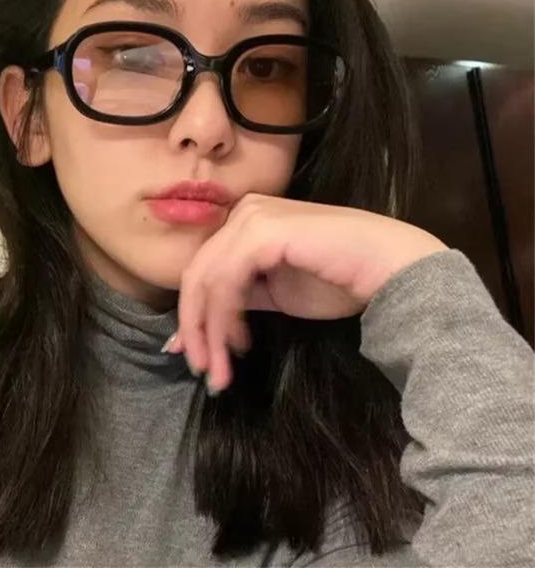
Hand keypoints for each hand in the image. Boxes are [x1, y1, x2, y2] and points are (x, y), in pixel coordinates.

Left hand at [163, 193, 448, 393]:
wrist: (391, 268)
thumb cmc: (341, 280)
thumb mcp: (276, 294)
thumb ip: (239, 300)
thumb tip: (198, 329)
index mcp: (245, 221)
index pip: (203, 268)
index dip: (192, 314)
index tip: (193, 355)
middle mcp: (243, 212)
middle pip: (197, 275)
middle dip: (196, 328)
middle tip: (204, 371)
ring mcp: (252, 218)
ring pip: (207, 281)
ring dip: (209, 332)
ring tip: (220, 371)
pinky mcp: (262, 231)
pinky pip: (227, 281)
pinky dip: (225, 317)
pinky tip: (240, 344)